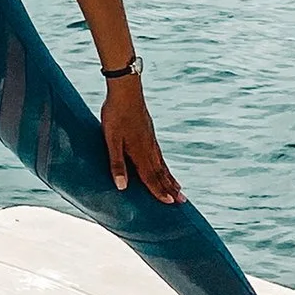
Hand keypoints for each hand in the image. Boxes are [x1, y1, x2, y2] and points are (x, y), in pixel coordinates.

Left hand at [102, 75, 180, 202]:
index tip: (170, 203)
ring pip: (162, 164)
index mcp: (140, 153)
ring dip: (170, 178)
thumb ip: (116, 163)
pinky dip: (164, 165)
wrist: (126, 90)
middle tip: (183, 202)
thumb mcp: (111, 140)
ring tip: (179, 187)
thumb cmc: (116, 115)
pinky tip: (163, 165)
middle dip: (171, 188)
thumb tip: (122, 187)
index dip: (159, 191)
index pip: (151, 177)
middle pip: (161, 173)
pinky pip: (159, 154)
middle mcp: (149, 148)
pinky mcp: (149, 132)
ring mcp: (151, 140)